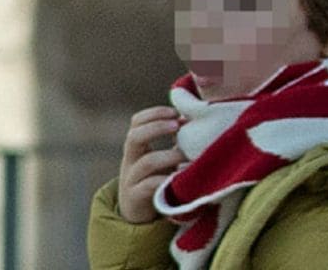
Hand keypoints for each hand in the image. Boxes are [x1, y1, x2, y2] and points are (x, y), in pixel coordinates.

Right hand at [116, 105, 185, 223]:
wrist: (136, 216)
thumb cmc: (154, 183)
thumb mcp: (160, 162)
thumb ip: (174, 144)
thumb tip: (197, 123)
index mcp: (136, 149)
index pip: (136, 123)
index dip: (154, 114)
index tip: (175, 112)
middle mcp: (130, 161)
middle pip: (135, 137)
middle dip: (156, 128)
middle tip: (177, 125)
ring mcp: (131, 180)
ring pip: (146, 162)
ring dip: (169, 156)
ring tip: (187, 156)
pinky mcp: (136, 198)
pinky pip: (149, 186)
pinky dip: (167, 180)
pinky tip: (182, 179)